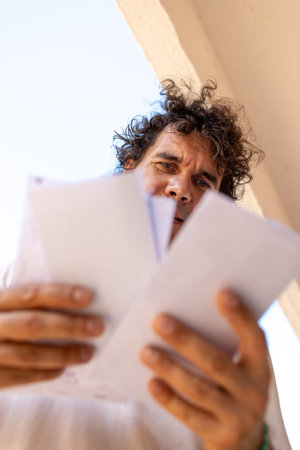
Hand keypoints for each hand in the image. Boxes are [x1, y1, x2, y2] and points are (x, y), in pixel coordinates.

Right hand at [0, 283, 103, 387]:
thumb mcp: (2, 305)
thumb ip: (23, 300)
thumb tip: (70, 295)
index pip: (30, 295)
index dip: (59, 295)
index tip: (88, 297)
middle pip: (33, 325)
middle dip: (69, 326)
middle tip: (97, 327)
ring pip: (28, 354)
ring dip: (62, 354)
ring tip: (88, 353)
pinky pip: (17, 377)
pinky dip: (42, 374)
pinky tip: (62, 369)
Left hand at [140, 290, 269, 449]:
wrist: (242, 437)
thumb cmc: (232, 385)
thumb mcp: (238, 366)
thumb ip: (220, 343)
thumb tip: (183, 312)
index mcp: (259, 367)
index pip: (254, 338)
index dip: (239, 317)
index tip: (220, 293)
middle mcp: (253, 392)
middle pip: (216, 363)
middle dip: (185, 340)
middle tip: (159, 320)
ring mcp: (237, 417)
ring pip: (199, 389)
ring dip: (170, 368)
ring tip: (146, 351)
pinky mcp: (219, 436)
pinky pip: (189, 415)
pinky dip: (169, 399)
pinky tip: (151, 382)